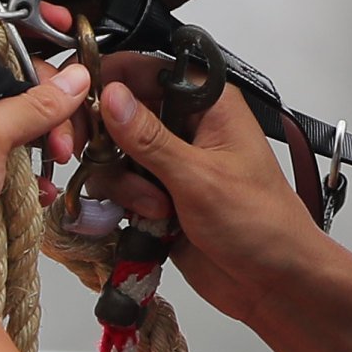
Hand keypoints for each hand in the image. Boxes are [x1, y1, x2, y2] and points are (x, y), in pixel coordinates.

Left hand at [0, 55, 91, 308]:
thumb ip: (29, 103)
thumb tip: (73, 80)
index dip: (20, 30)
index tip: (57, 29)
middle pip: (11, 79)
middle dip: (48, 96)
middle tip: (64, 117)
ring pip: (23, 116)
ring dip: (51, 132)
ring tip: (57, 155)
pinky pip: (24, 153)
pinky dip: (40, 164)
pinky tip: (42, 181)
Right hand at [84, 58, 340, 338]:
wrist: (272, 280)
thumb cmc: (259, 222)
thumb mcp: (198, 177)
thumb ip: (149, 138)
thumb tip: (111, 95)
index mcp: (210, 105)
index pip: (148, 71)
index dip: (110, 80)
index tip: (79, 104)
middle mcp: (189, 127)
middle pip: (121, 113)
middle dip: (106, 141)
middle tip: (99, 161)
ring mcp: (171, 163)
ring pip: (115, 155)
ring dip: (123, 182)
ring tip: (156, 207)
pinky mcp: (158, 196)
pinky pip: (120, 188)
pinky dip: (122, 204)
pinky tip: (148, 222)